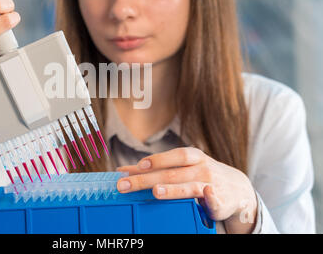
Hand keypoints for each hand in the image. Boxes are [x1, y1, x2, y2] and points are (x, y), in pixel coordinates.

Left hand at [116, 147, 257, 233]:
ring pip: (189, 187)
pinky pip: (214, 201)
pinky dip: (211, 198)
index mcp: (192, 157)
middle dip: (147, 179)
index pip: (173, 156)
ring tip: (155, 192)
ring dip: (172, 189)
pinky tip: (207, 195)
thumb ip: (156, 168)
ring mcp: (211, 185)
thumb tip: (124, 170)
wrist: (237, 188)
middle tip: (125, 185)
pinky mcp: (219, 203)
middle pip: (172, 174)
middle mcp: (201, 169)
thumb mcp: (182, 166)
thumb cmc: (201, 174)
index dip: (157, 160)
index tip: (139, 165)